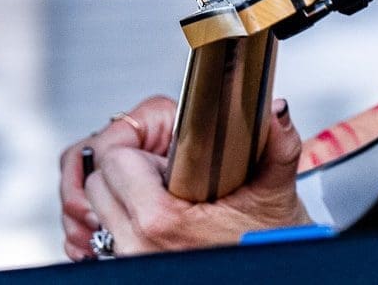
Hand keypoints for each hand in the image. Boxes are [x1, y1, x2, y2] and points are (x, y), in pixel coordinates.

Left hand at [63, 97, 310, 258]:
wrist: (271, 274)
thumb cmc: (269, 244)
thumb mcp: (277, 192)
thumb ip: (278, 145)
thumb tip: (276, 109)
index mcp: (162, 223)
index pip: (114, 159)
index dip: (140, 138)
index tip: (166, 137)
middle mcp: (137, 246)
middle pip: (99, 181)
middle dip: (131, 161)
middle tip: (171, 159)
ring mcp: (132, 259)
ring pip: (100, 206)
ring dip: (125, 188)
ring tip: (168, 184)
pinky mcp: (132, 267)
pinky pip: (109, 230)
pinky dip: (127, 212)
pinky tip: (165, 207)